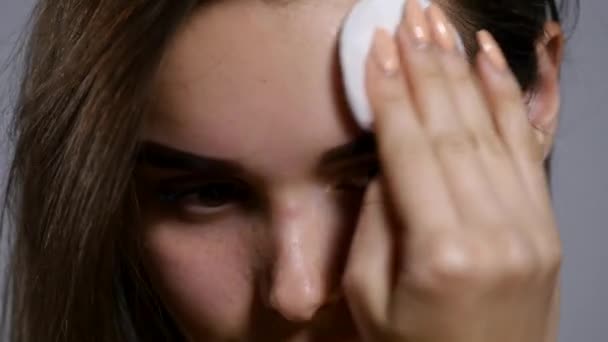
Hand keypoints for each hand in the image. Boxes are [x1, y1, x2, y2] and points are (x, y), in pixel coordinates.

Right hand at [342, 2, 560, 341]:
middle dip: (425, 66)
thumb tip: (388, 158)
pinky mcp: (546, 228)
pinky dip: (508, 100)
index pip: (410, 150)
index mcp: (441, 253)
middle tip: (408, 18)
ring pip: (491, 129)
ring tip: (441, 28)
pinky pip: (526, 150)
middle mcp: (494, 232)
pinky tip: (490, 64)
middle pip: (452, 128)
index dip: (390, 95)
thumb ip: (376, 218)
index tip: (375, 49)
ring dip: (463, 72)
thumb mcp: (368, 293)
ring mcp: (530, 228)